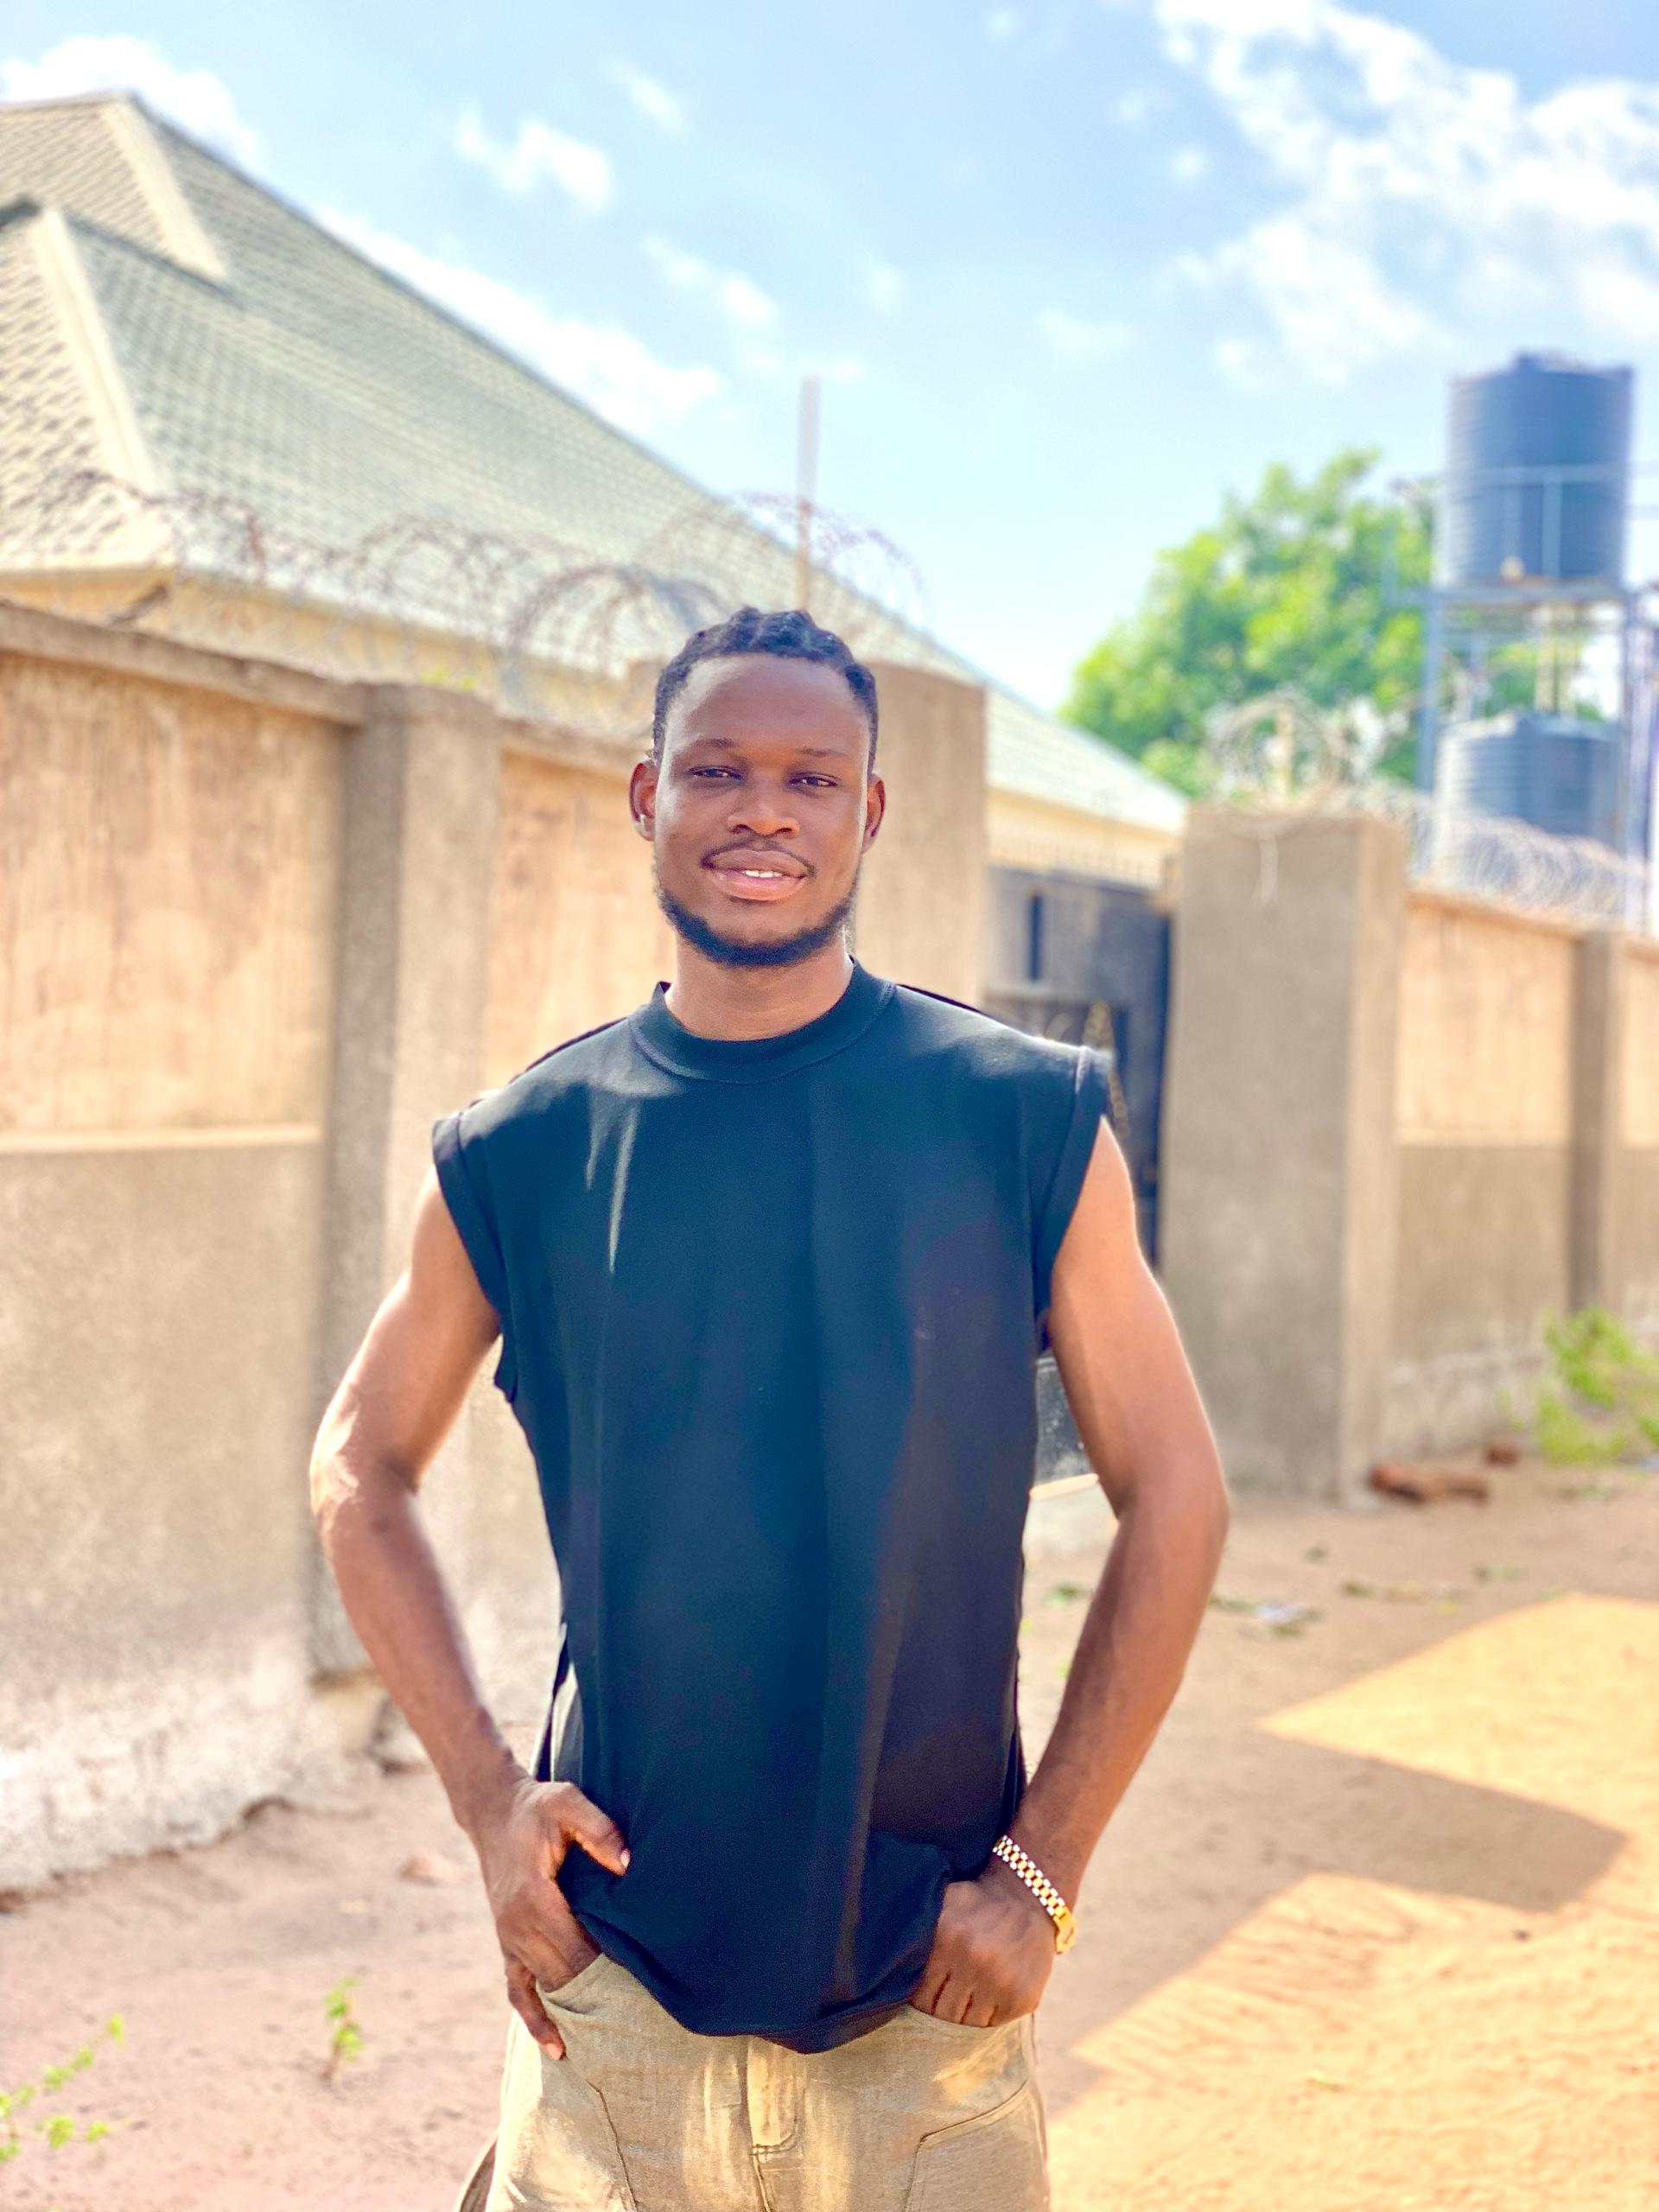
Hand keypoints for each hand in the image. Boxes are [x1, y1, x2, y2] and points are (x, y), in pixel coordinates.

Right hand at [465, 1771, 629, 2058]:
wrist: (493, 1811)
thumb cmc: (536, 1807)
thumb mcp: (567, 1801)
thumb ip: (599, 1829)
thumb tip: (628, 1865)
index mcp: (533, 1899)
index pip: (577, 1950)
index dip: (609, 1970)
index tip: (642, 1989)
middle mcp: (515, 1928)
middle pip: (564, 1977)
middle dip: (599, 2000)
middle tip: (641, 2024)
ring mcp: (507, 1940)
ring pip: (545, 1989)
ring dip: (575, 2013)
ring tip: (612, 2045)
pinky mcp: (506, 1944)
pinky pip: (517, 1991)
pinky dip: (535, 2020)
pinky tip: (557, 2048)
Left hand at [908, 1861, 1058, 2026]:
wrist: (1028, 1897)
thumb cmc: (976, 1904)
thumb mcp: (943, 1904)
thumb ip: (917, 1932)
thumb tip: (885, 1968)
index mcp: (948, 1939)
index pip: (922, 1995)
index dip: (919, 2004)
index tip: (921, 2003)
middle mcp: (974, 1962)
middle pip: (943, 2014)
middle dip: (939, 2015)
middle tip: (939, 2010)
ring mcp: (1001, 1983)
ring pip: (968, 2024)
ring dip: (963, 2019)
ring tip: (962, 2007)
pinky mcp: (1022, 1998)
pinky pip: (994, 2025)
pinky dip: (987, 2018)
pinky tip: (985, 2002)